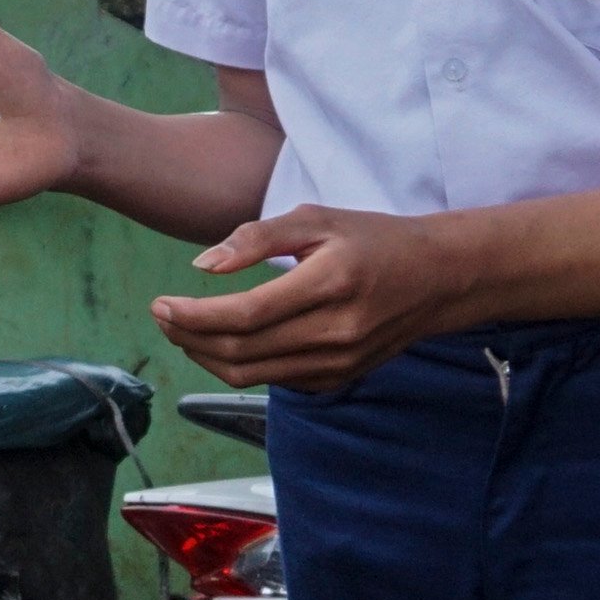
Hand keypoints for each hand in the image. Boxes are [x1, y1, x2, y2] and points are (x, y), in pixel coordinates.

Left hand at [148, 205, 479, 392]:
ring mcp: (338, 363)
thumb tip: (203, 265)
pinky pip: (272, 381)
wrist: (438, 278)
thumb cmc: (374, 240)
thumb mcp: (317, 218)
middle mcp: (335, 332)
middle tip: (162, 315)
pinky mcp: (337, 379)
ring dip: (205, 355)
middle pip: (240, 351)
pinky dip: (238, 365)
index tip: (161, 304)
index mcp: (329, 284)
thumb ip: (256, 238)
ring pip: (250, 374)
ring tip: (181, 328)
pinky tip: (222, 341)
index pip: (244, 315)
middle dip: (188, 336)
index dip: (193, 316)